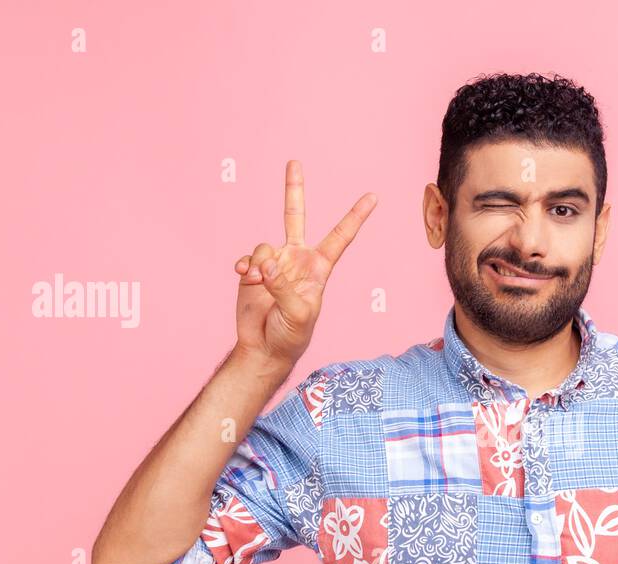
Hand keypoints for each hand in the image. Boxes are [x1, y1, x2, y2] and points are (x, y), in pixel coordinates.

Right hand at [233, 159, 376, 367]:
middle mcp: (296, 259)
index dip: (356, 216)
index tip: (373, 196)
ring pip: (264, 245)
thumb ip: (284, 285)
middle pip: (295, 216)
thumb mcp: (299, 314)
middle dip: (293, 189)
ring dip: (259, 263)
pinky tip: (245, 279)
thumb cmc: (291, 335)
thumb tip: (266, 262)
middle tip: (294, 162)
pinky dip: (245, 267)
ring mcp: (274, 263)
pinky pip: (247, 258)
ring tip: (259, 283)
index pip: (340, 236)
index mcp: (318, 268)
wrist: (264, 347)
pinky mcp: (252, 270)